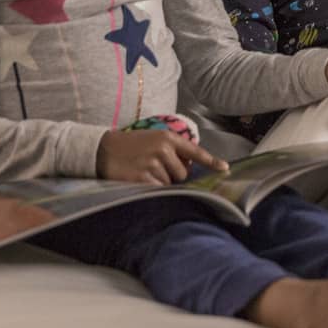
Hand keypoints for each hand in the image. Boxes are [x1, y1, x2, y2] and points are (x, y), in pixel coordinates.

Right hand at [96, 127, 227, 184]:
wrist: (102, 149)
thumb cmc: (130, 146)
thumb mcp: (153, 139)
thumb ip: (172, 151)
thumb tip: (188, 170)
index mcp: (167, 138)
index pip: (194, 151)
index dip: (211, 161)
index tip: (225, 168)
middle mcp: (162, 149)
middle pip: (182, 174)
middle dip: (173, 176)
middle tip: (154, 168)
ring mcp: (152, 163)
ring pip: (170, 183)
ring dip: (160, 182)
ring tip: (144, 171)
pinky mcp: (142, 177)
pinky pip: (157, 189)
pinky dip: (151, 188)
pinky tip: (140, 179)